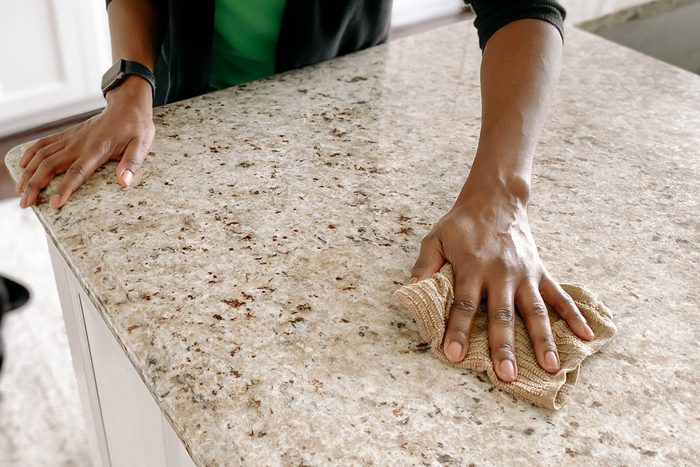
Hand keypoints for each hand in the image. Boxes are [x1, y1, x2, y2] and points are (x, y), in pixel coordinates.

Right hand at [16, 76, 154, 208]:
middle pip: (51, 165)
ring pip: (43, 155)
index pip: (78, 172)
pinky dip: (31, 153)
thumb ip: (132, 163)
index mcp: (98, 149)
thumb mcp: (142, 144)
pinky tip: (22, 166)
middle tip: (26, 204)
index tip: (55, 204)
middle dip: (36, 185)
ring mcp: (72, 138)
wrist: (127, 105)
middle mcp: (79, 143)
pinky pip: (44, 143)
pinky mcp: (69, 134)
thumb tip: (124, 182)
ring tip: (21, 192)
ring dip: (29, 173)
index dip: (65, 188)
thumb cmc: (136, 127)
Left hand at [410, 181, 593, 381]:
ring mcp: (524, 275)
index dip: (457, 330)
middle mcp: (501, 274)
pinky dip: (574, 315)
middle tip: (506, 374)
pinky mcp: (541, 272)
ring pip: (535, 312)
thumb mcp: (435, 239)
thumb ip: (424, 265)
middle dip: (504, 346)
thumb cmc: (462, 224)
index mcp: (472, 268)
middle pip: (502, 314)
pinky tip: (586, 336)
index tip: (453, 354)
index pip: (464, 304)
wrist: (496, 200)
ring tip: (551, 367)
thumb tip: (408, 290)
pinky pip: (560, 296)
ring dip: (543, 340)